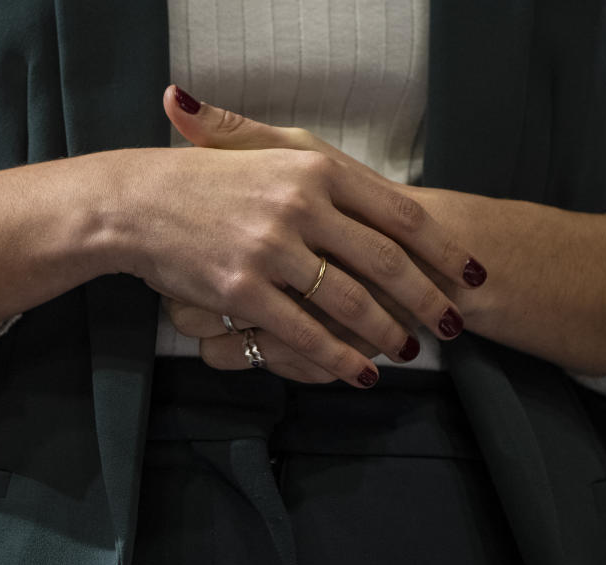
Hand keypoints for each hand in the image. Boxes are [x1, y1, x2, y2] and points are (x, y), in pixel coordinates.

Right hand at [163, 85, 605, 376]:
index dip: (441, 249)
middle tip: (452, 323)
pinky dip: (339, 356)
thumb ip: (326, 168)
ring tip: (410, 350)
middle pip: (385, 260)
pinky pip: (302, 331)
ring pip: (348, 301)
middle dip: (426, 298)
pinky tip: (362, 372)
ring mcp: (269, 248)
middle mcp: (299, 203)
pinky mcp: (240, 289)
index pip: (398, 213)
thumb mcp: (266, 151)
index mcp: (314, 166)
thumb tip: (388, 193)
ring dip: (387, 332)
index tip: (469, 274)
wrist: (136, 202)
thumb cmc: (206, 179)